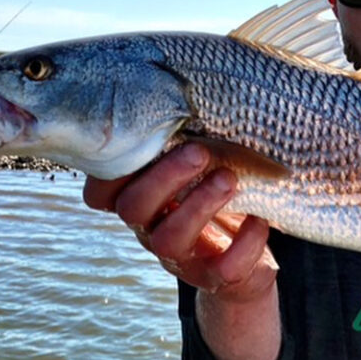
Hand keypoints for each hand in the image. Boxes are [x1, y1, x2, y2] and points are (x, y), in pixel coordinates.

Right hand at [83, 142, 276, 301]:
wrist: (250, 258)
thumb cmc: (220, 197)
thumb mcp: (200, 167)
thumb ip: (186, 139)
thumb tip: (185, 81)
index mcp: (141, 202)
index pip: (100, 194)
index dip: (107, 173)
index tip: (138, 138)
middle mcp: (152, 231)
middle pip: (134, 208)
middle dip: (164, 177)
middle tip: (199, 151)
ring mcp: (183, 259)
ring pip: (170, 240)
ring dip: (199, 205)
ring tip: (229, 178)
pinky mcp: (217, 279)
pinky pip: (224, 269)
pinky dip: (245, 242)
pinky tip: (260, 218)